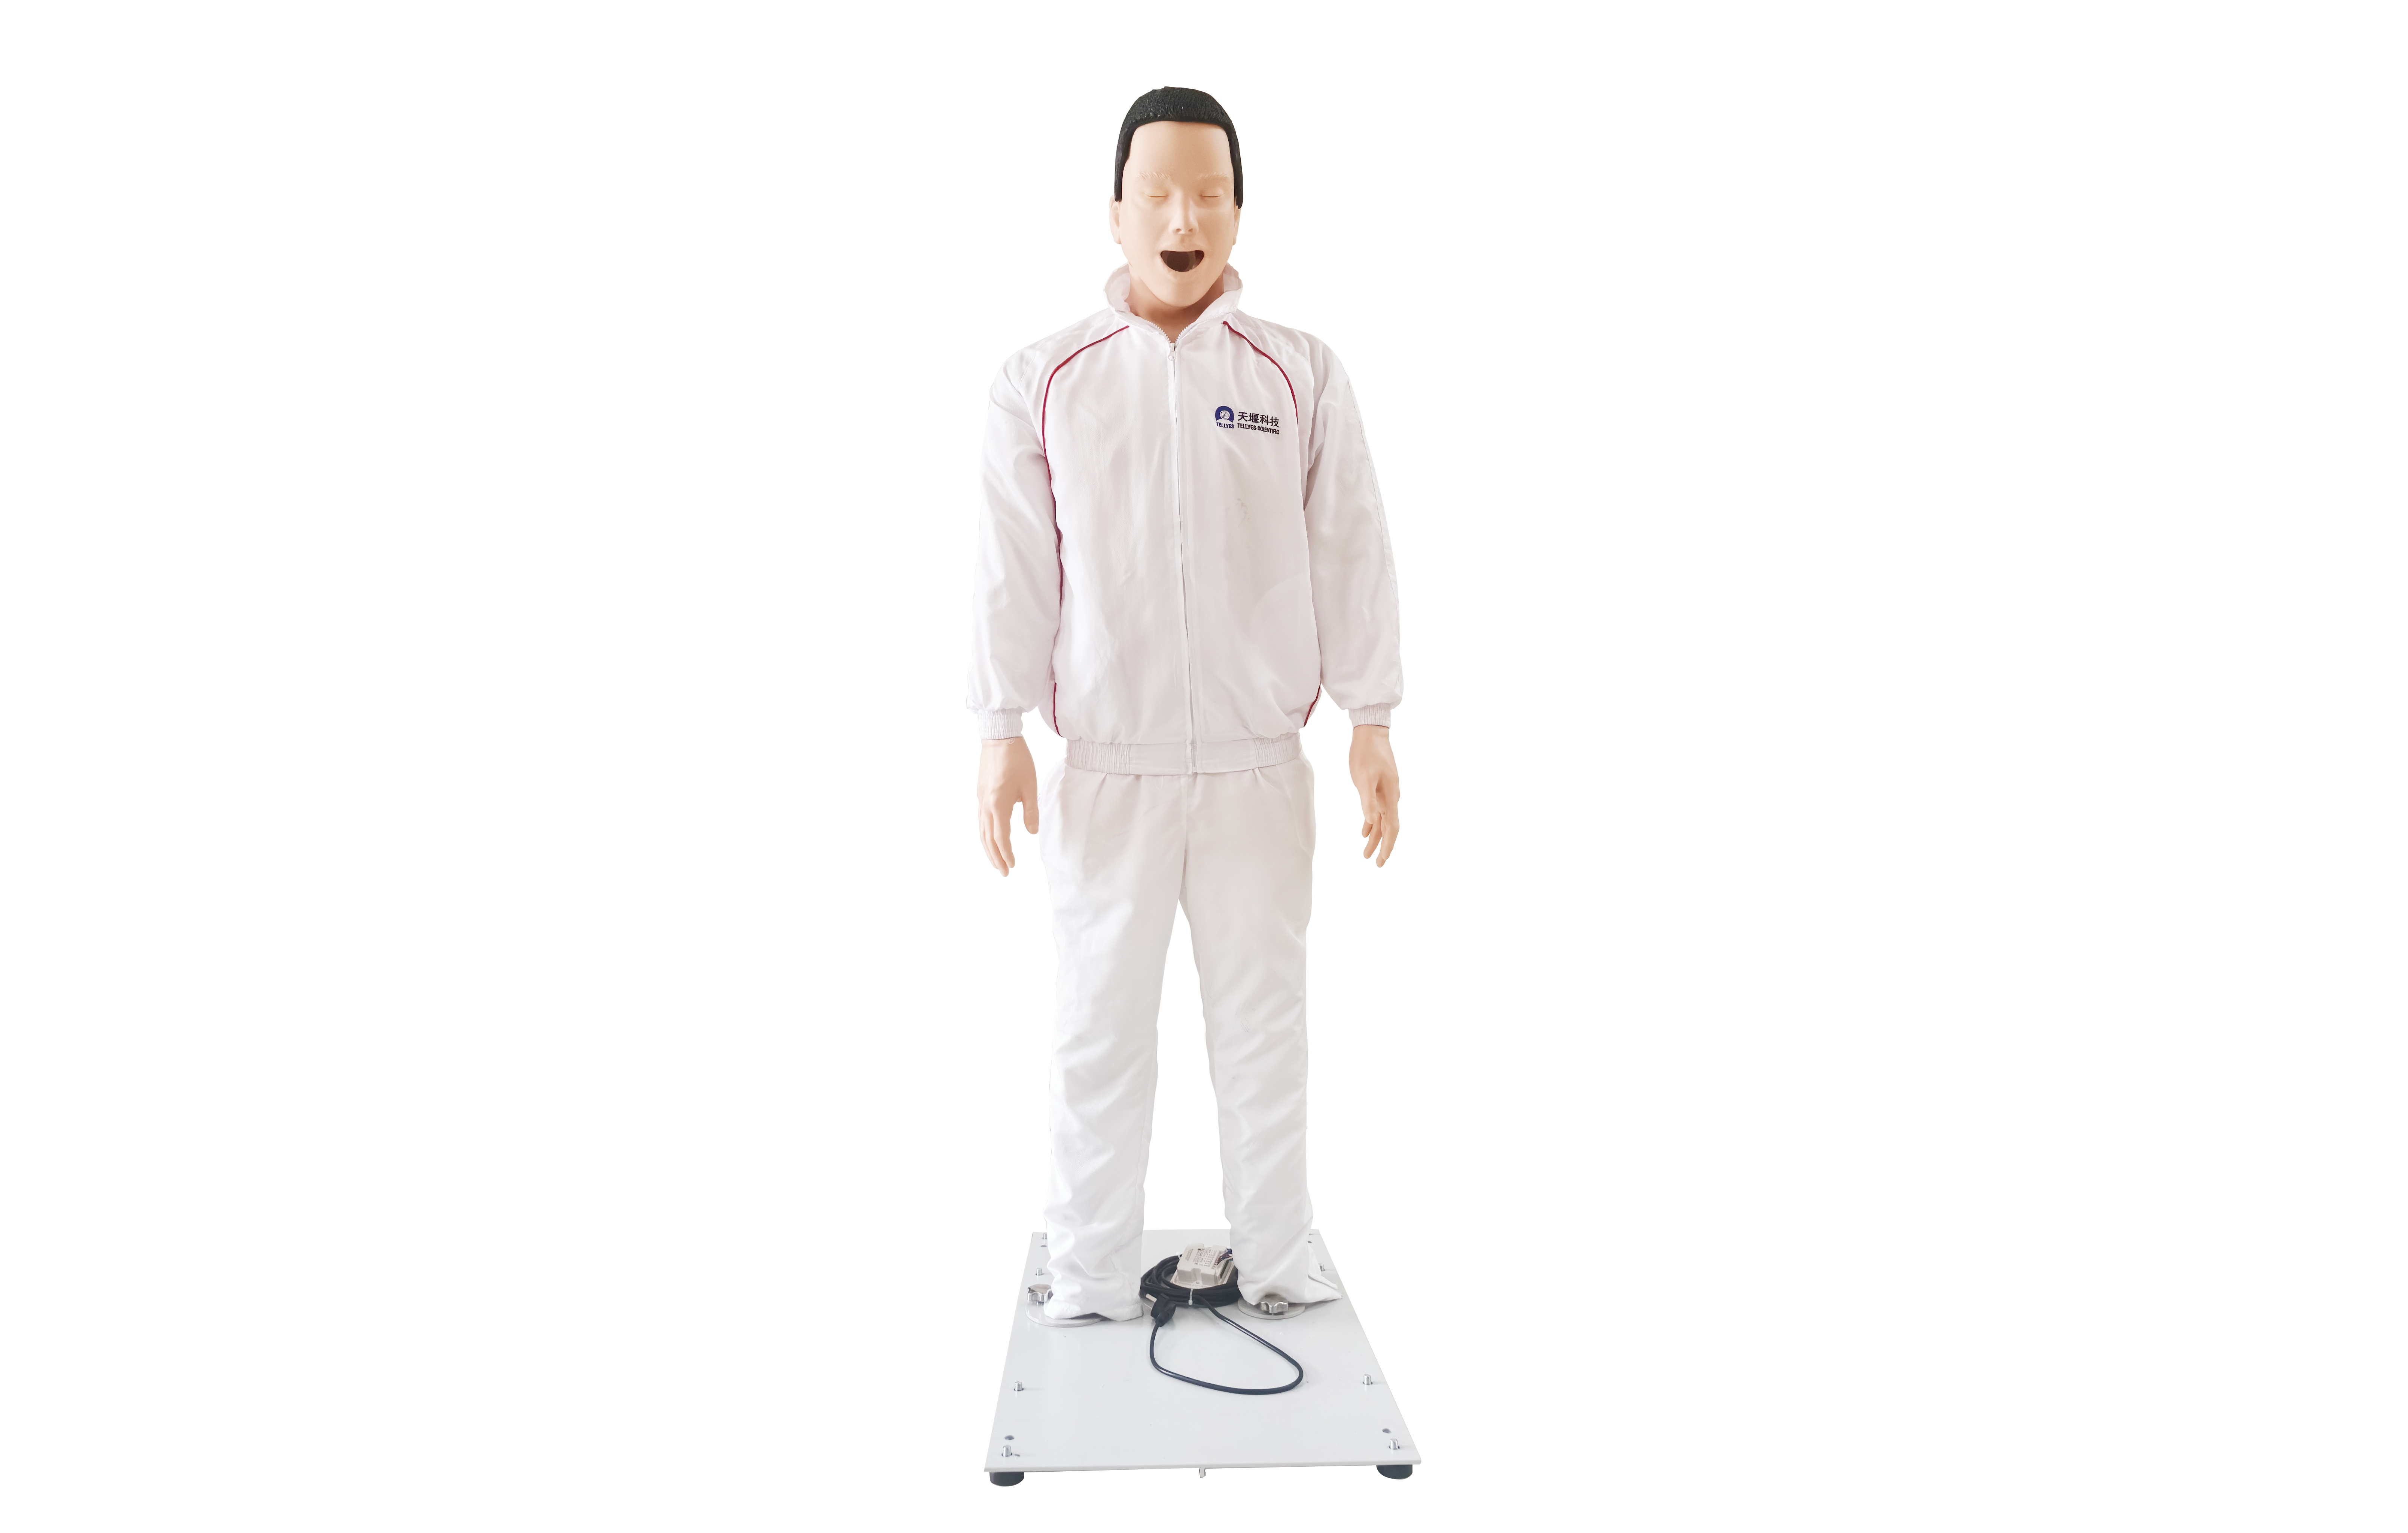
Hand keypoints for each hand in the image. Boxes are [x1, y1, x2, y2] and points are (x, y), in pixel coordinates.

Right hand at [977, 736, 1039, 874]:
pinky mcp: (980, 794)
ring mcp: (980, 800)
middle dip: (995, 857)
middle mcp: (985, 805)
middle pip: (988, 838)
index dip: (1006, 853)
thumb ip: (1031, 812)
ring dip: (988, 848)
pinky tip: (990, 838)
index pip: (1001, 837)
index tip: (1012, 866)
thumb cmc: (1017, 760)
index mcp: (998, 805)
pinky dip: (985, 834)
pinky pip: (980, 820)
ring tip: (995, 861)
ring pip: (981, 831)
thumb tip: (1031, 832)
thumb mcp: (1030, 787)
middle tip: (1003, 873)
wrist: (999, 738)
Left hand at [1349, 725, 1399, 866]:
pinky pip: (1377, 811)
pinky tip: (1365, 831)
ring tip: (1367, 853)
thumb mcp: (1364, 778)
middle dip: (1383, 846)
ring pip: (1382, 821)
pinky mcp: (1378, 787)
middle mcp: (1390, 797)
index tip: (1382, 860)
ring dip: (1375, 837)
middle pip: (1389, 827)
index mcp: (1390, 797)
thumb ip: (1368, 800)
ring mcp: (1385, 792)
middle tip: (1377, 863)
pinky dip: (1371, 823)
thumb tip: (1373, 822)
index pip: (1392, 827)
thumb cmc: (1367, 754)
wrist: (1370, 733)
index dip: (1388, 845)